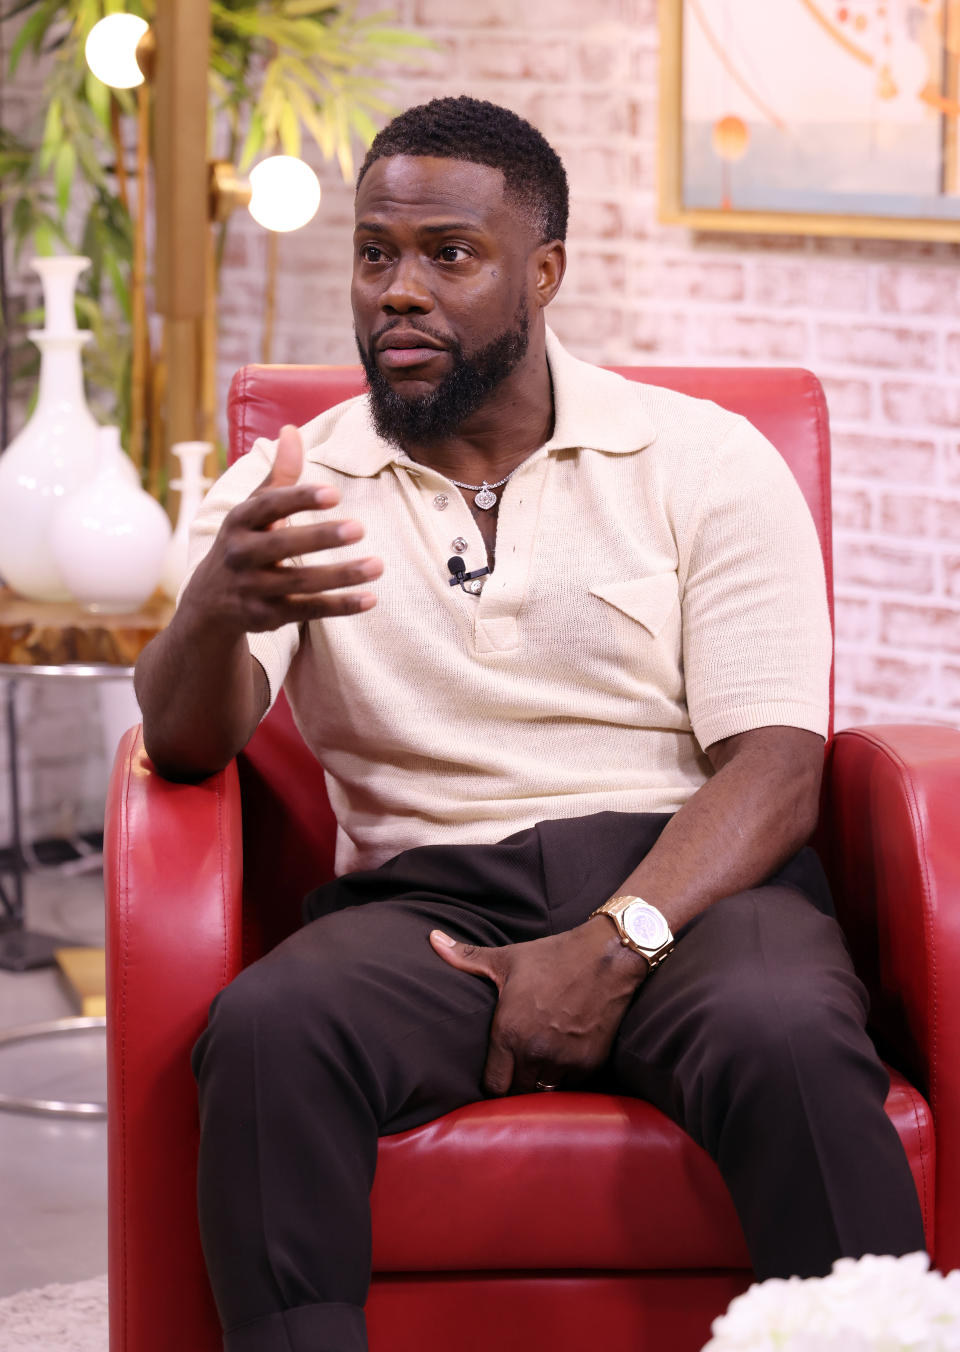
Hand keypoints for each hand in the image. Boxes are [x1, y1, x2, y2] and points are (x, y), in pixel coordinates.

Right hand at [183, 424, 382, 635]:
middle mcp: (240, 555)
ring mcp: (252, 589)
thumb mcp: (253, 509)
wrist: (210, 602)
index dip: (299, 499)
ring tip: (378, 565)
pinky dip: (339, 606)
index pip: (268, 507)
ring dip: (341, 576)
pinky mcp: (267, 618)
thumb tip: (291, 430)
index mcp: (238, 522)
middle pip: (282, 546)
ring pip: (300, 583)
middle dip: (320, 538)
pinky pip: (308, 611)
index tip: (334, 493)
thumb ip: (279, 476)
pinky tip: (370, 598)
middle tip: (360, 528)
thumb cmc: (244, 542)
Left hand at [429, 918, 648, 1095]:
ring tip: (538, 1068)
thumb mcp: (507, 958)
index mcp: (508, 1031)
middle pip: (517, 1093)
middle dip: (515, 1085)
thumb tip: (432, 939)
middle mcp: (534, 1051)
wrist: (607, 955)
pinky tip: (562, 1060)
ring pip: (544, 1092)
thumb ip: (465, 957)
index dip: (493, 1083)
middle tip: (516, 1072)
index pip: (493, 1084)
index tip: (497, 1073)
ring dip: (540, 1083)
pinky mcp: (590, 1063)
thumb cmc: (553, 956)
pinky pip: (571, 1086)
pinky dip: (566, 1078)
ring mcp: (564, 1060)